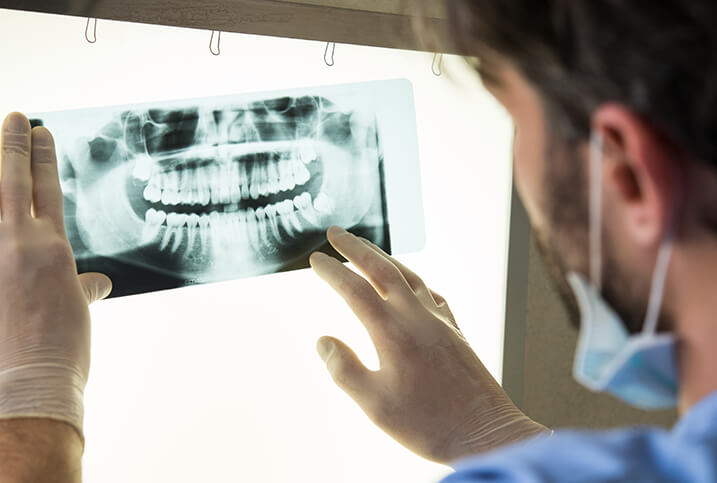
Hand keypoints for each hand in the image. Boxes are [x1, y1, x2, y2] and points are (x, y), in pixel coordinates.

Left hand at [0, 113, 111, 437]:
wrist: (32, 379)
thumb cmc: (62, 347)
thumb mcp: (79, 310)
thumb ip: (84, 288)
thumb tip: (96, 283)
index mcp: (53, 248)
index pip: (47, 189)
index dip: (42, 157)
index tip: (39, 133)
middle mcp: (20, 242)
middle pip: (12, 179)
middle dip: (10, 144)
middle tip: (12, 117)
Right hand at [310, 226, 547, 463]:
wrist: (484, 433)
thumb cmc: (427, 424)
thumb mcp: (374, 404)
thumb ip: (344, 369)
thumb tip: (322, 341)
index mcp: (392, 332)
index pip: (354, 289)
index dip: (331, 272)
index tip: (314, 259)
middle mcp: (417, 316)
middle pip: (382, 269)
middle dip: (355, 247)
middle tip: (335, 232)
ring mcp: (439, 320)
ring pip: (408, 275)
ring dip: (383, 257)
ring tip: (365, 247)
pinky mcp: (455, 330)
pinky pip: (431, 292)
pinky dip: (413, 280)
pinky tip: (409, 284)